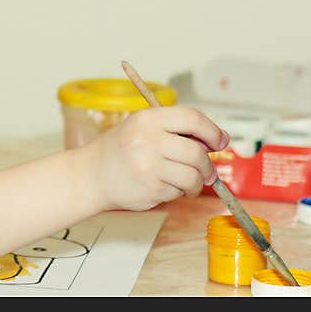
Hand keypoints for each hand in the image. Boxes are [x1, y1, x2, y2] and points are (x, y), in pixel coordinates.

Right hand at [86, 106, 229, 210]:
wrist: (91, 174)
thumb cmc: (120, 150)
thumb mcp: (142, 127)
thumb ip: (175, 130)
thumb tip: (217, 138)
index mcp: (147, 119)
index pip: (192, 118)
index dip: (212, 131)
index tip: (219, 141)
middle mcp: (148, 139)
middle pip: (197, 152)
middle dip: (206, 165)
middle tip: (205, 171)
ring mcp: (149, 165)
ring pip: (194, 176)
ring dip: (196, 183)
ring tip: (186, 182)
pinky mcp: (150, 188)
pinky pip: (179, 192)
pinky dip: (178, 192)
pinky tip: (163, 186)